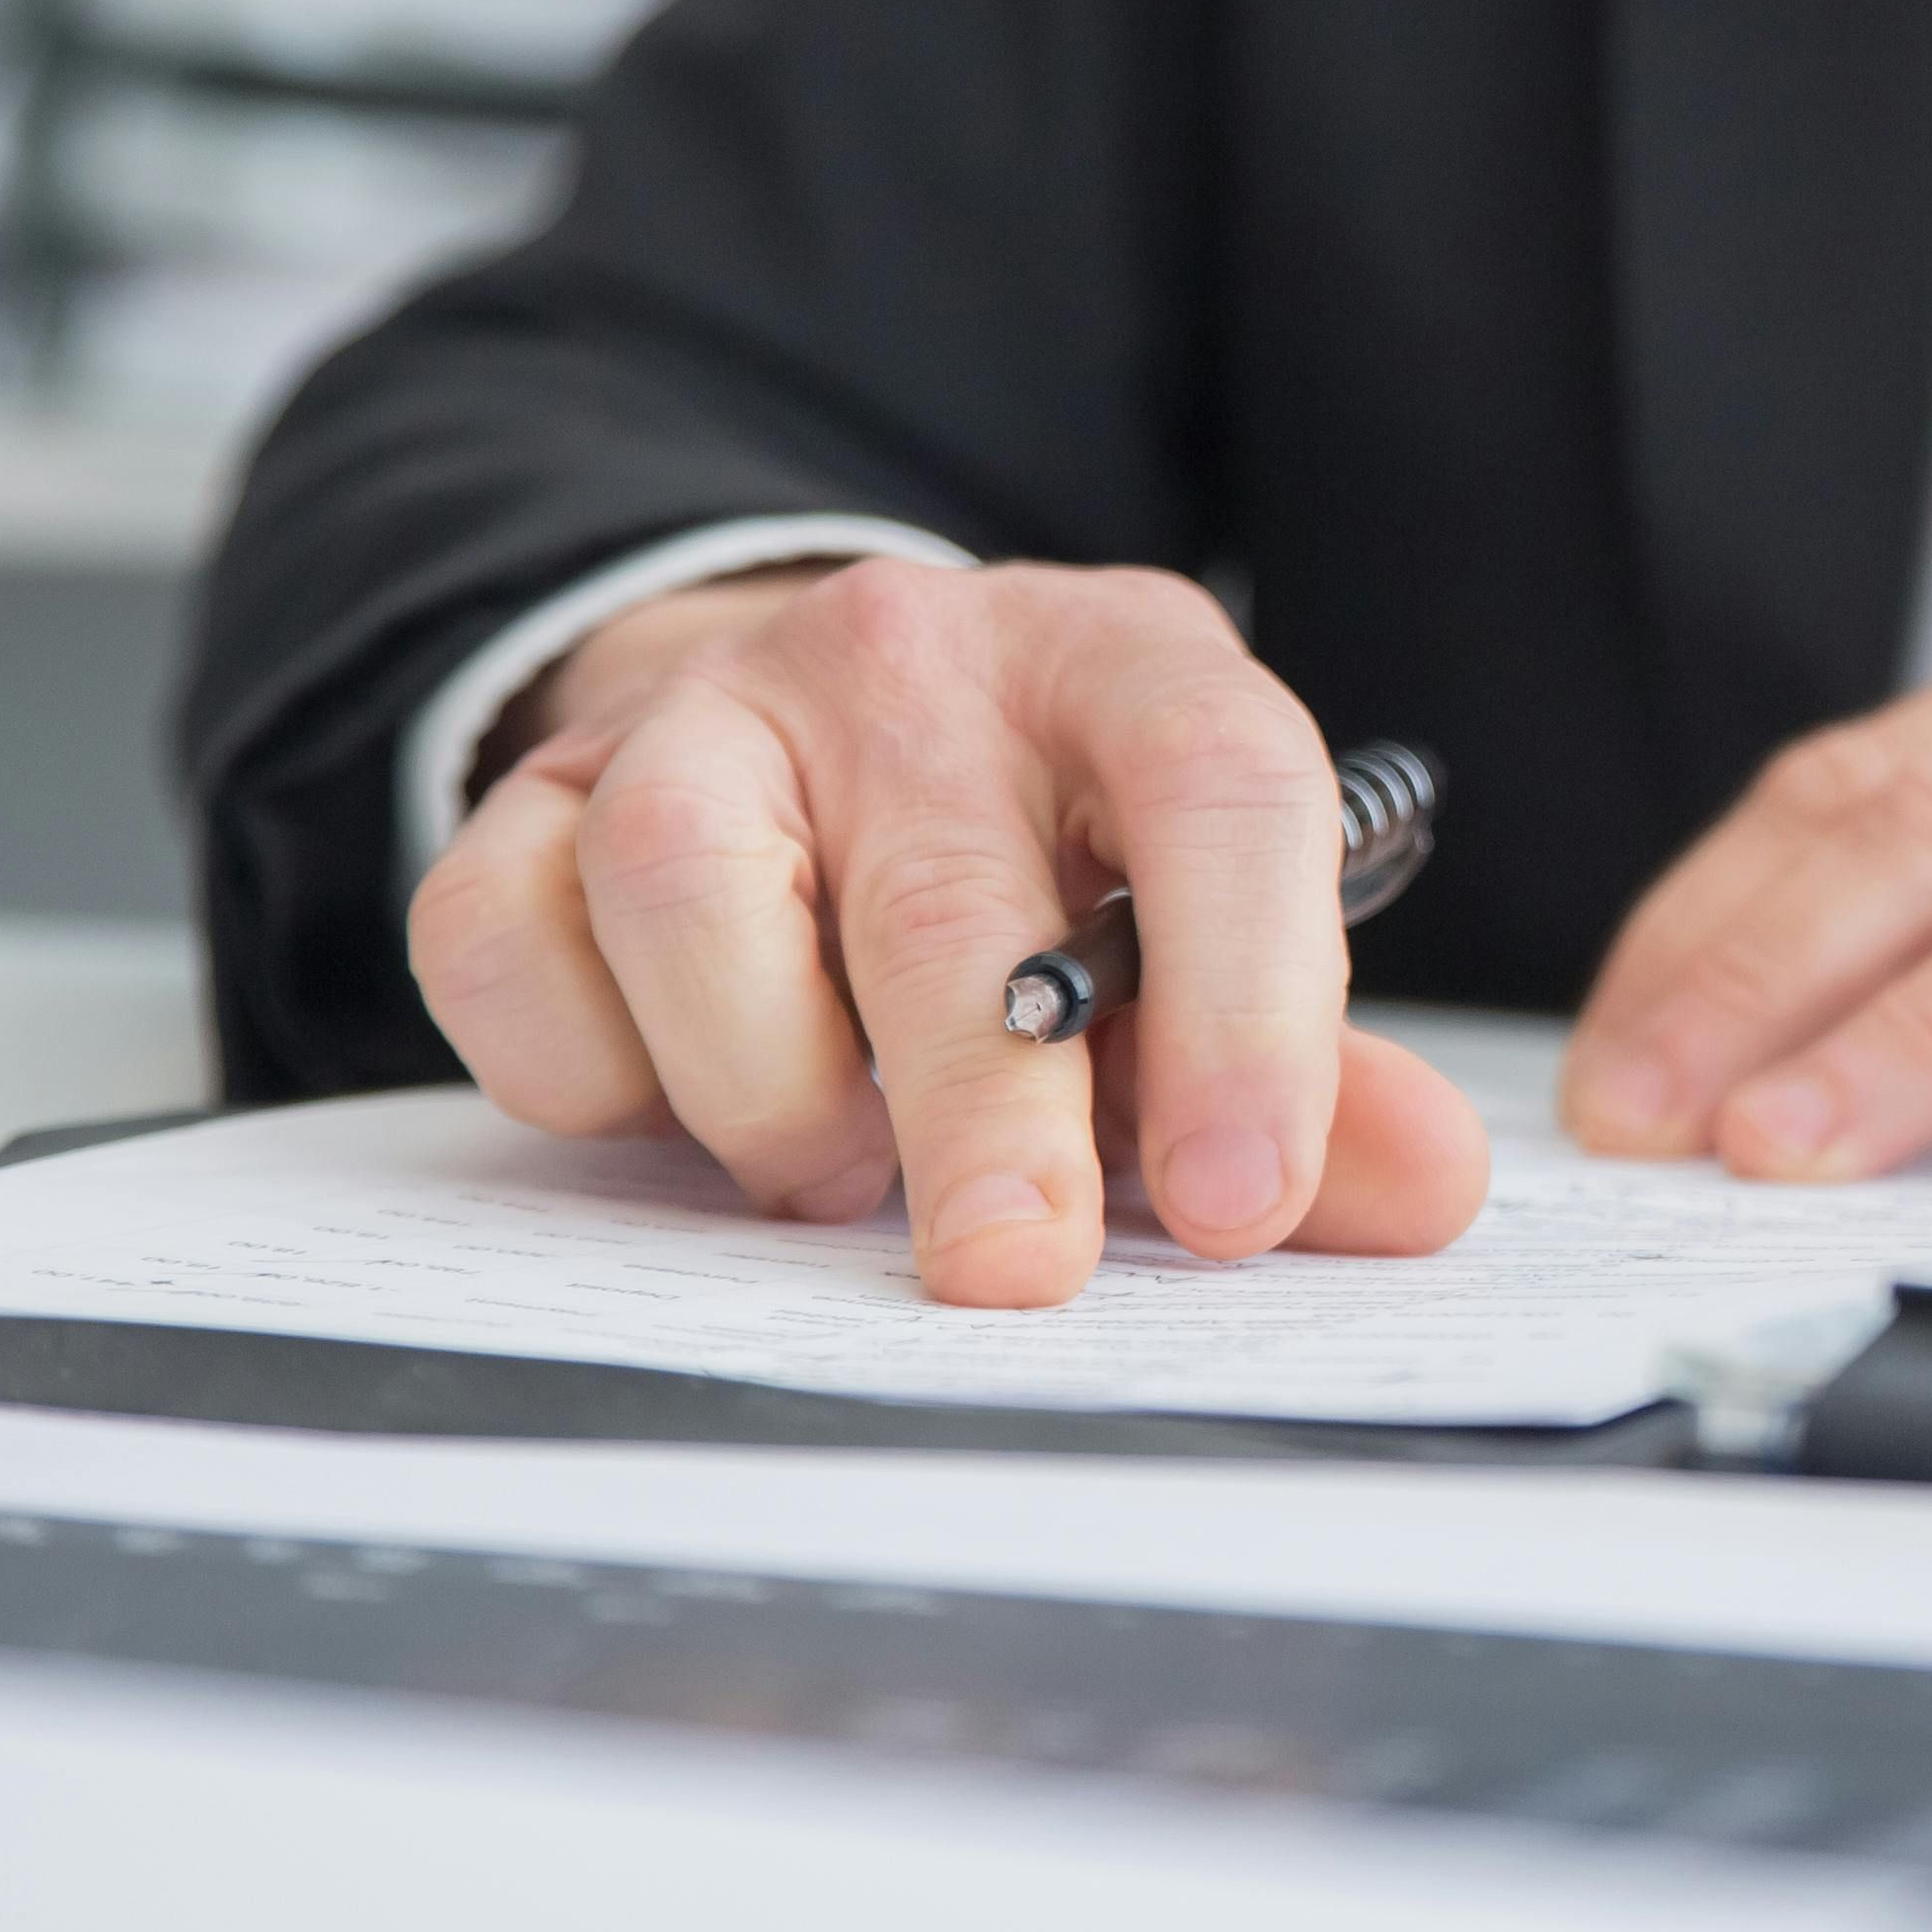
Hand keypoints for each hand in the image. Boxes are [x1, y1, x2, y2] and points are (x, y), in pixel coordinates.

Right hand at [407, 559, 1490, 1305]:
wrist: (795, 724)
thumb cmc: (1027, 860)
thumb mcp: (1191, 931)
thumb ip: (1305, 1075)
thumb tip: (1426, 1190)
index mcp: (1120, 668)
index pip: (1221, 788)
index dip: (1252, 1004)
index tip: (1245, 1197)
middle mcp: (909, 662)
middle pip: (946, 895)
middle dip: (988, 1116)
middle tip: (1017, 1269)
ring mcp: (705, 714)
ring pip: (686, 888)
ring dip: (766, 1085)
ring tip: (836, 1167)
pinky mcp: (530, 795)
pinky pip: (505, 941)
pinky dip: (585, 1069)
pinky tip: (672, 1101)